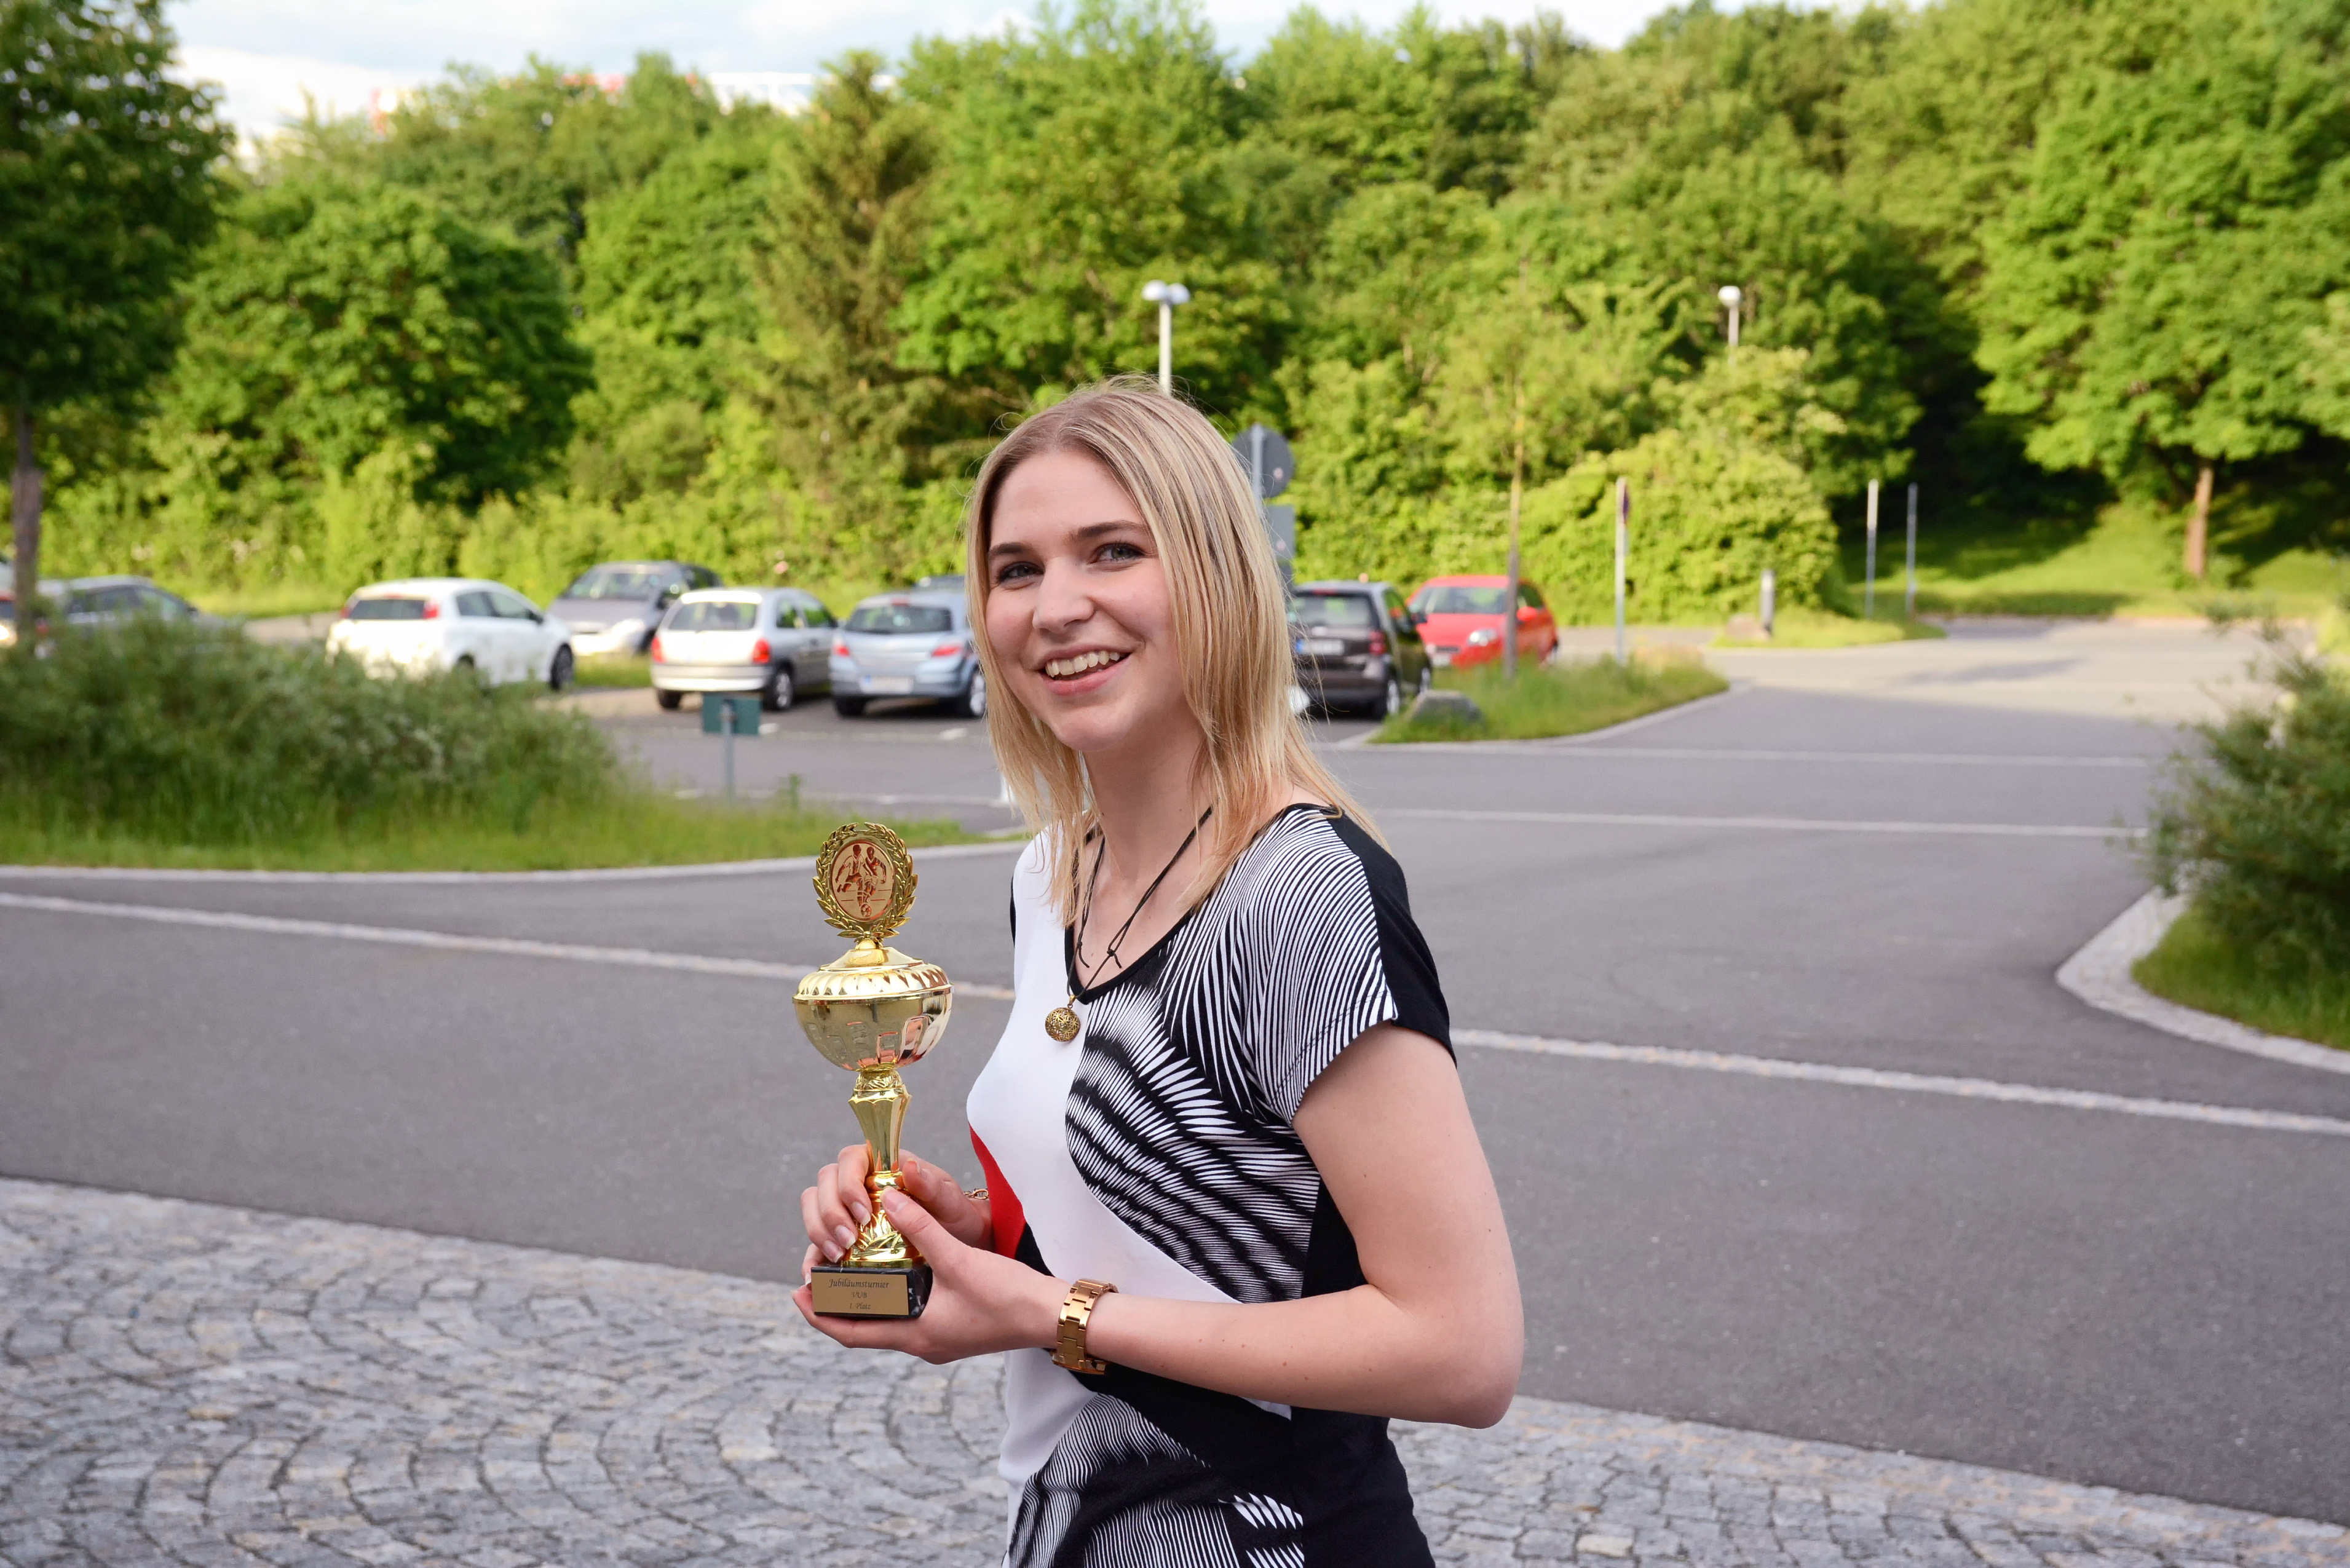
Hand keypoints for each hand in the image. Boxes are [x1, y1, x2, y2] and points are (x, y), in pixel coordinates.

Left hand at [794, 1187, 1063, 1363]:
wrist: (1051, 1316)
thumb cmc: (1008, 1295)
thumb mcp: (959, 1258)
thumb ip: (921, 1228)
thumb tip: (888, 1198)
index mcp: (916, 1337)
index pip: (851, 1333)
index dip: (819, 1316)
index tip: (795, 1293)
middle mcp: (922, 1344)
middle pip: (865, 1329)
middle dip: (838, 1305)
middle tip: (816, 1276)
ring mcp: (939, 1339)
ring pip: (887, 1322)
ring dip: (866, 1301)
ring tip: (847, 1271)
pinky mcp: (954, 1328)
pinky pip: (909, 1316)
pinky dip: (894, 1297)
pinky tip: (894, 1273)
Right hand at [799, 1146, 989, 1266]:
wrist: (954, 1241)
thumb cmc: (952, 1213)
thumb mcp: (948, 1200)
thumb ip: (929, 1184)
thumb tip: (908, 1165)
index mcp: (880, 1164)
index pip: (849, 1158)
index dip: (848, 1183)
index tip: (864, 1214)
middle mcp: (857, 1181)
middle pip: (823, 1184)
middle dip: (829, 1213)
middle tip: (849, 1240)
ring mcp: (844, 1207)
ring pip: (812, 1208)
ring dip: (818, 1231)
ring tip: (838, 1256)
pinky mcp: (839, 1234)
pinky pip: (815, 1240)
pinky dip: (812, 1256)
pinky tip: (817, 1276)